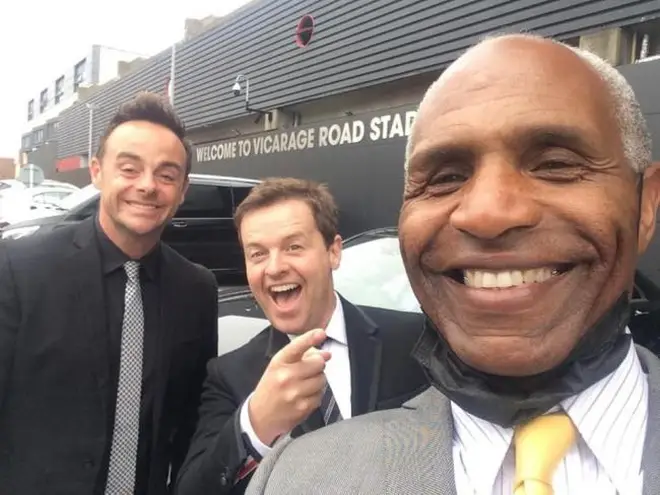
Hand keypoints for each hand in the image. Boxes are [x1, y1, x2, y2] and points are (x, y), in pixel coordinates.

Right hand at [248, 328, 330, 445]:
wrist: (259, 417)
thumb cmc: (270, 388)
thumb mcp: (278, 367)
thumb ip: (301, 356)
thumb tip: (325, 354)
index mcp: (279, 363)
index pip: (297, 347)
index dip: (310, 338)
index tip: (321, 333)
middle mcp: (286, 377)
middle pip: (318, 363)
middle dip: (318, 365)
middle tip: (309, 370)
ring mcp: (294, 393)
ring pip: (322, 379)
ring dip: (318, 381)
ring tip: (304, 385)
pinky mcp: (302, 407)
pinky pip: (320, 395)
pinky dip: (316, 395)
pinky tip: (304, 397)